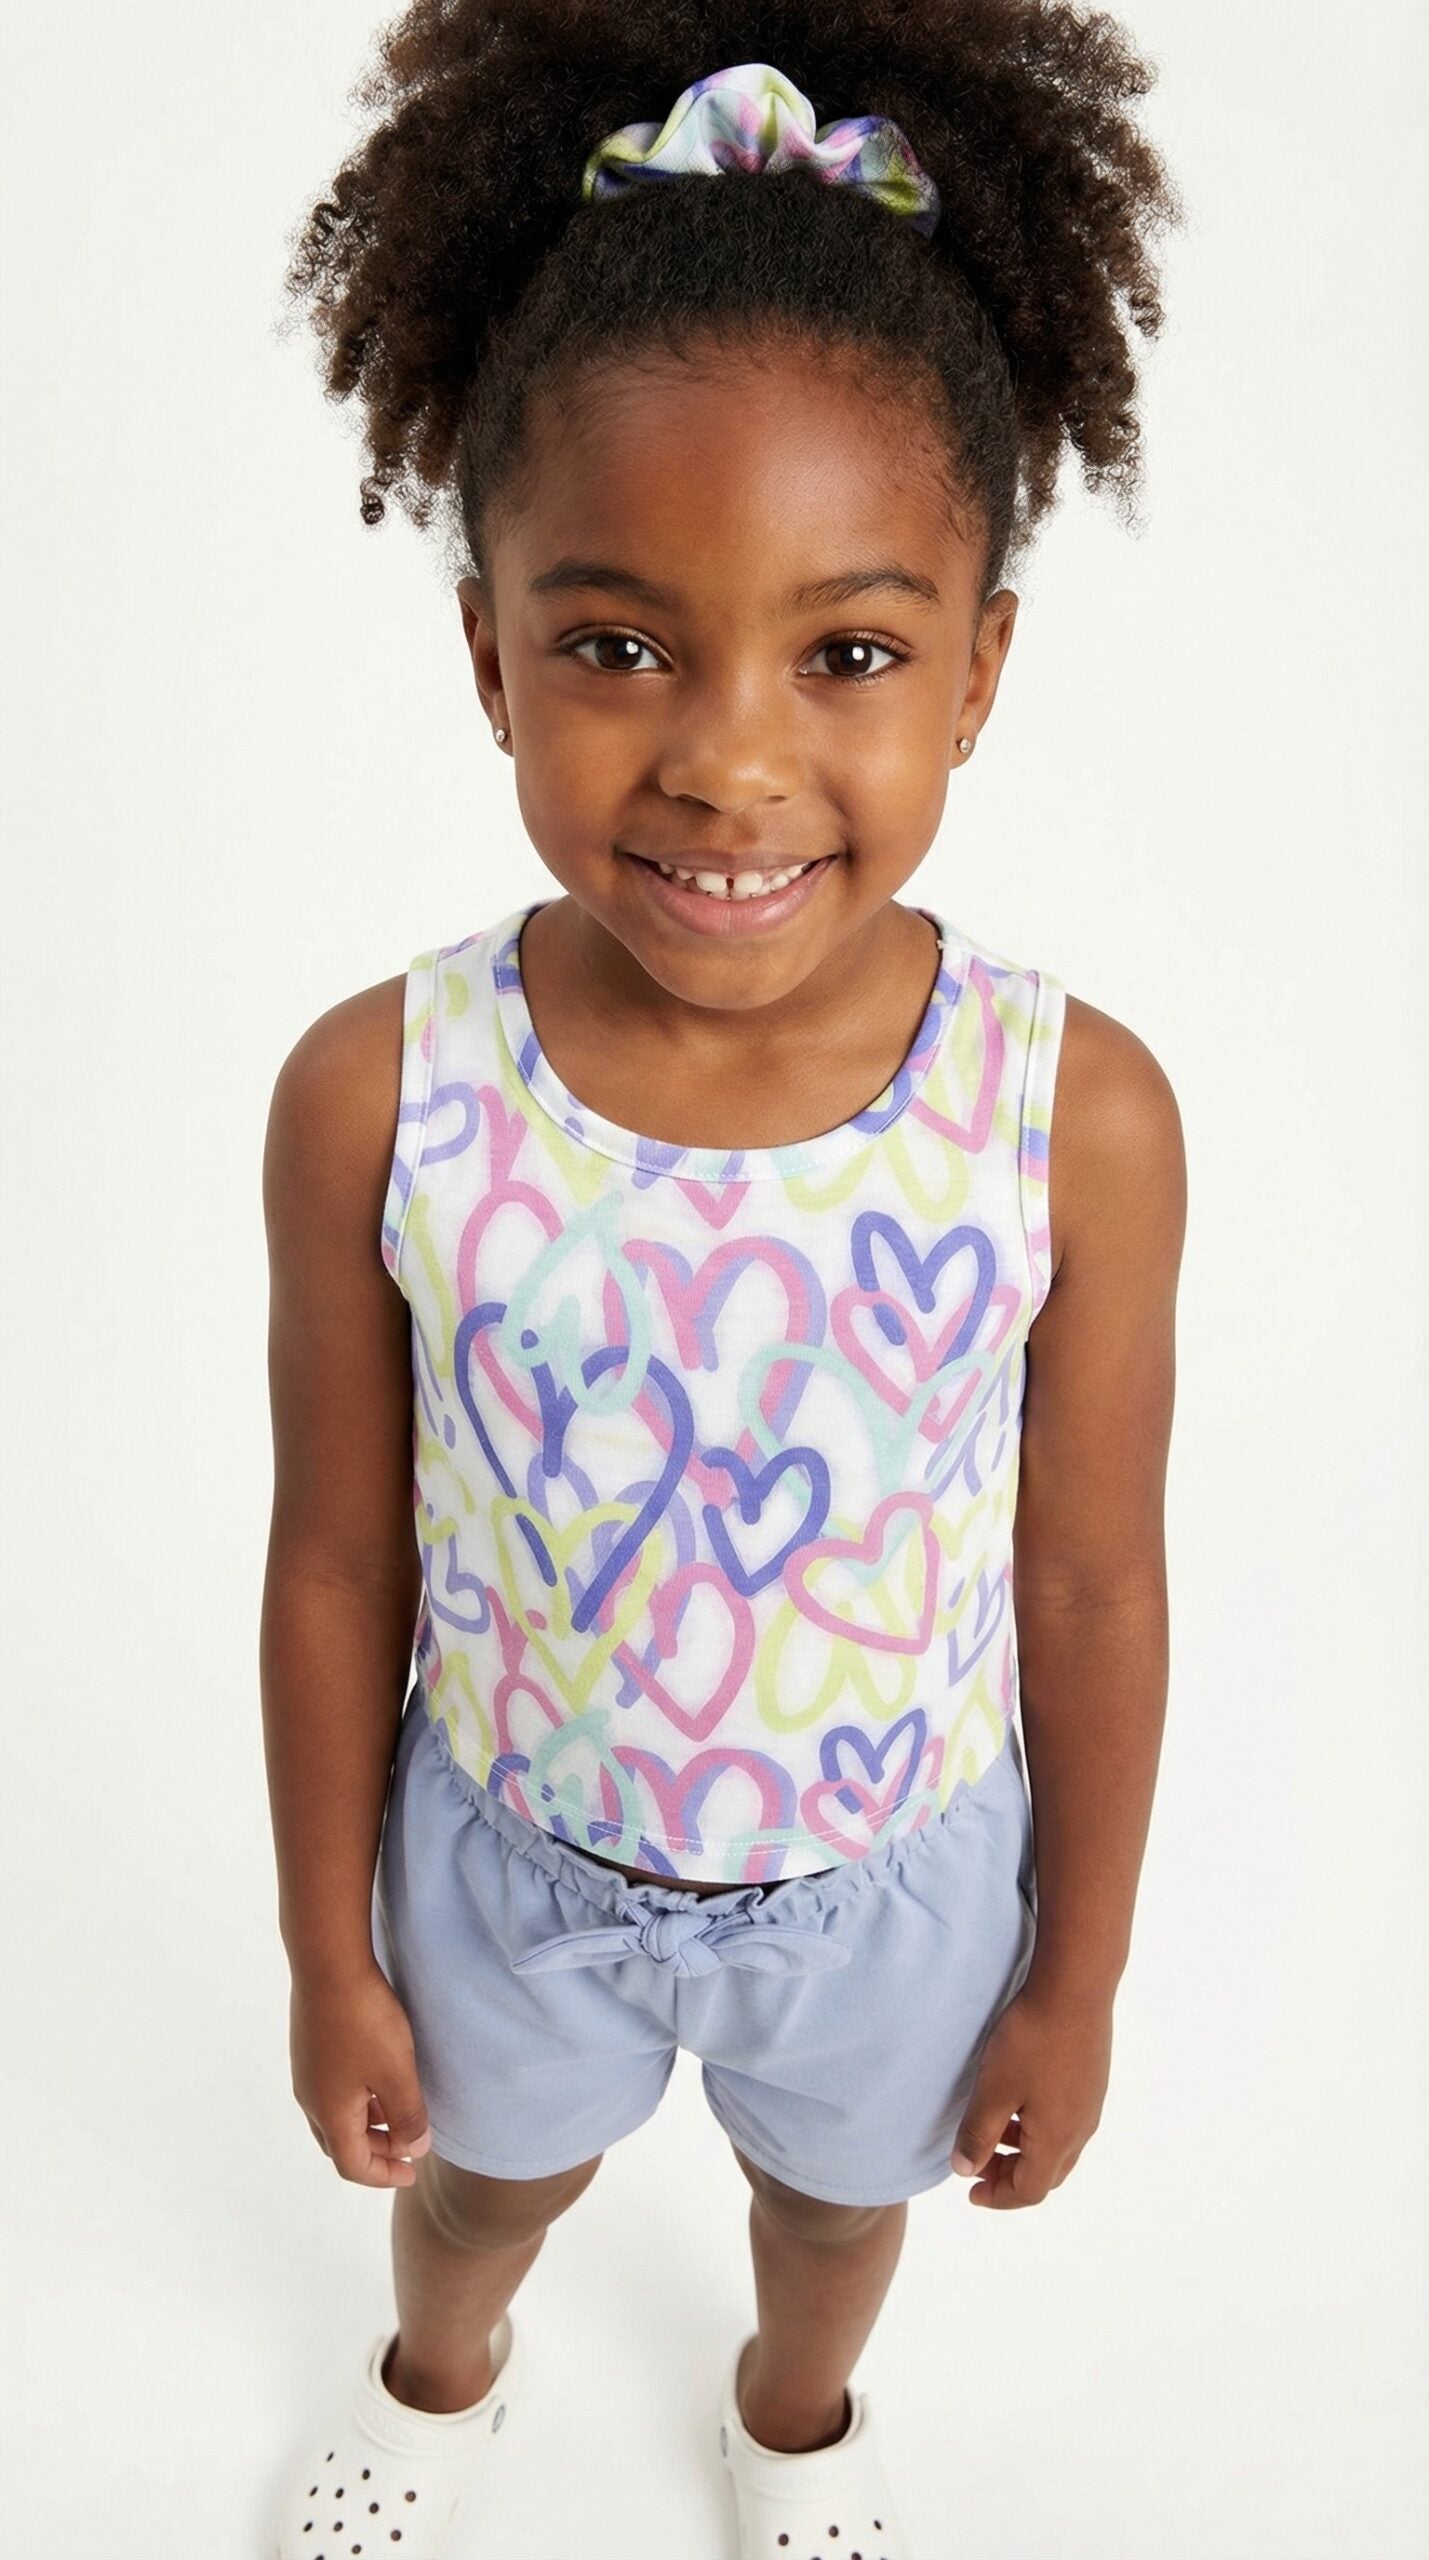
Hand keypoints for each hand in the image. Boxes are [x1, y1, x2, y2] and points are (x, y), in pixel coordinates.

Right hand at [289, 1962, 432, 2187]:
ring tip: (399, 2111)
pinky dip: (357, 2100)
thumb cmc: (365, 2021)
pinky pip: (332, 2090)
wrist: (328, 1964)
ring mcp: (306, 2071)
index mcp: (330, 2114)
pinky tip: (379, 2077)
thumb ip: (408, 2116)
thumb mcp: (397, 2073)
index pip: (353, 2166)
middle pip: (341, 2144)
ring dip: (367, 2124)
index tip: (411, 2172)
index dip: (383, 2175)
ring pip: (335, 2116)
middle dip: (376, 2151)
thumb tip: (414, 2149)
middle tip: (409, 2145)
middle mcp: (311, 2099)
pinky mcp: (309, 2048)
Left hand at [949, 1978, 1112, 2205]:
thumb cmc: (1032, 2040)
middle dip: (1011, 2176)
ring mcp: (1090, 2103)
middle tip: (979, 2163)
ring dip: (1025, 2150)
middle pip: (1047, 2174)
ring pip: (1058, 2147)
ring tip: (995, 2128)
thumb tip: (965, 2171)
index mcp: (1057, 2139)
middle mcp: (1081, 2128)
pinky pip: (1066, 2121)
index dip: (998, 2197)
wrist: (1076, 1988)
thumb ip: (978, 2134)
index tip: (971, 2191)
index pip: (1029, 2191)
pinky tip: (1020, 2098)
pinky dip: (1039, 2127)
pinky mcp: (1092, 2080)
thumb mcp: (994, 2089)